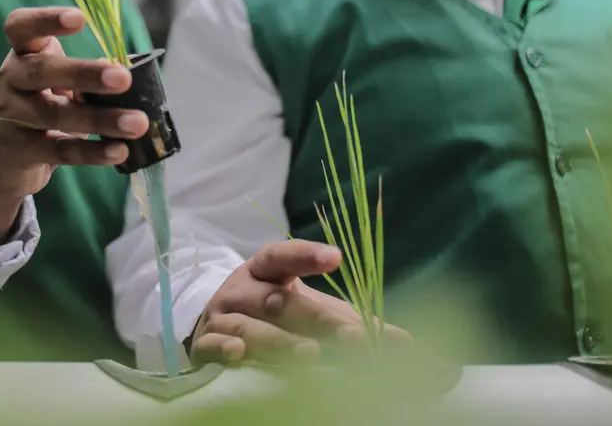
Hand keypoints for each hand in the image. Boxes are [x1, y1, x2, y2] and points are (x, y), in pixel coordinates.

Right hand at [0, 7, 149, 250]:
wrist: (5, 158)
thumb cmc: (42, 106)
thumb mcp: (59, 82)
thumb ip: (87, 74)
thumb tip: (127, 68)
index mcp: (22, 53)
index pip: (21, 27)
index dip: (46, 20)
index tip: (80, 19)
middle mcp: (11, 80)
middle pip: (40, 71)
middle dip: (83, 74)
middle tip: (123, 78)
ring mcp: (11, 116)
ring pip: (55, 115)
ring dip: (100, 119)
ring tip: (138, 123)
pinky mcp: (20, 151)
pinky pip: (60, 151)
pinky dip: (93, 152)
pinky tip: (120, 150)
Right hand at [190, 240, 410, 364]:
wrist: (216, 330)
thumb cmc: (272, 316)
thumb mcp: (308, 310)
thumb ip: (350, 323)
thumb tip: (407, 344)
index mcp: (265, 270)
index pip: (283, 256)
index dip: (307, 255)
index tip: (337, 257)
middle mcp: (241, 289)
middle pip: (277, 300)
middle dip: (315, 318)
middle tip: (352, 337)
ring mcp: (221, 316)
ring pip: (250, 327)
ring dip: (280, 341)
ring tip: (311, 355)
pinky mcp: (205, 343)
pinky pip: (213, 346)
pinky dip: (225, 349)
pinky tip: (239, 355)